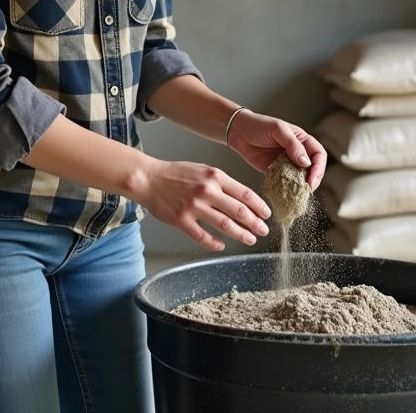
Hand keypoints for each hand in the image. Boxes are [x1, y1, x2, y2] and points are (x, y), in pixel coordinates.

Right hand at [135, 160, 271, 251]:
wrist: (149, 178)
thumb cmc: (175, 173)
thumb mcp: (203, 169)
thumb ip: (221, 182)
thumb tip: (241, 198)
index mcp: (214, 176)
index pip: (244, 193)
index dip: (259, 206)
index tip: (267, 214)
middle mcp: (207, 191)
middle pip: (239, 211)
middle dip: (255, 223)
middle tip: (263, 230)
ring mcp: (194, 207)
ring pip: (224, 225)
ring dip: (240, 234)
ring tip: (250, 240)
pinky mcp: (182, 220)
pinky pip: (202, 236)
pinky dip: (214, 243)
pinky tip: (221, 246)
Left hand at [227, 111, 326, 192]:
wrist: (238, 132)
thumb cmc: (259, 125)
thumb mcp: (278, 130)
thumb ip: (293, 145)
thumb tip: (306, 162)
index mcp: (302, 140)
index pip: (318, 154)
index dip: (319, 167)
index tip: (312, 177)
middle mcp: (297, 152)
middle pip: (313, 169)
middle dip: (313, 179)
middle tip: (308, 189)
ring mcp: (287, 163)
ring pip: (300, 177)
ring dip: (301, 186)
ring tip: (298, 194)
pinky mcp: (276, 172)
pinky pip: (285, 182)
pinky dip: (287, 188)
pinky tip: (285, 193)